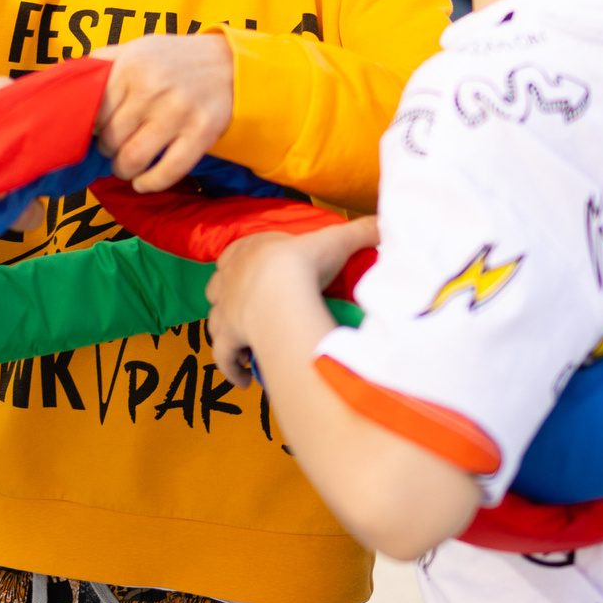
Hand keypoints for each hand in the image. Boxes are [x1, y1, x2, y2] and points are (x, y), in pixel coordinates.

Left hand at [96, 33, 234, 191]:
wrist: (231, 63)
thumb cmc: (175, 59)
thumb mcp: (138, 48)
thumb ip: (104, 62)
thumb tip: (69, 83)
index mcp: (130, 66)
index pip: (93, 112)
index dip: (92, 127)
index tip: (99, 130)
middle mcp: (152, 88)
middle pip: (110, 139)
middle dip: (108, 150)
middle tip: (115, 148)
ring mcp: (178, 111)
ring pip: (134, 158)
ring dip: (124, 170)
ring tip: (127, 166)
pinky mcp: (202, 132)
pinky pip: (168, 171)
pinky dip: (150, 183)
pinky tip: (144, 182)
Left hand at [206, 218, 376, 390]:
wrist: (283, 289)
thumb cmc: (304, 262)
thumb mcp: (336, 241)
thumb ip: (361, 232)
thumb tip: (387, 224)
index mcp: (247, 250)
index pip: (233, 254)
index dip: (240, 264)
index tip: (254, 275)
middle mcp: (229, 279)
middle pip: (218, 287)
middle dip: (229, 299)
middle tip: (250, 311)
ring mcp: (225, 309)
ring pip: (215, 322)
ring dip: (227, 334)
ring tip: (246, 347)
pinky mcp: (227, 337)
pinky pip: (223, 356)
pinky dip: (231, 368)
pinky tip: (244, 379)